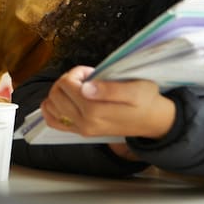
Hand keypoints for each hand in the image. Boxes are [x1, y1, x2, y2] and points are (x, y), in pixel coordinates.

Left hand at [40, 65, 175, 140]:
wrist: (151, 120)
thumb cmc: (145, 100)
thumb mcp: (134, 89)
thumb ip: (110, 89)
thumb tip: (85, 88)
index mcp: (96, 111)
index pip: (67, 85)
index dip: (76, 72)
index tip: (90, 71)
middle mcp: (85, 123)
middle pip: (56, 93)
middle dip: (67, 79)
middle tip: (86, 78)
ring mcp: (81, 129)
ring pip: (52, 106)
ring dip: (60, 91)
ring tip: (79, 87)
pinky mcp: (80, 131)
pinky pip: (54, 121)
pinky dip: (52, 108)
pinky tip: (64, 99)